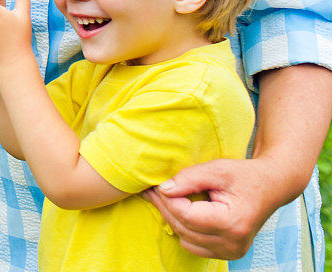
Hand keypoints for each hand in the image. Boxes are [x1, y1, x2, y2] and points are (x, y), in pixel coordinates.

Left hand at [143, 158, 281, 258]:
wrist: (271, 187)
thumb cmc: (245, 175)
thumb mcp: (217, 169)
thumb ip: (189, 178)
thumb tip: (163, 188)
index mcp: (232, 222)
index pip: (186, 215)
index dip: (167, 199)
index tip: (156, 184)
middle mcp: (232, 243)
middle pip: (184, 228)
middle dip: (165, 207)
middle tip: (151, 190)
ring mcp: (232, 252)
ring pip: (186, 239)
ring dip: (173, 219)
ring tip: (163, 198)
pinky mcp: (229, 253)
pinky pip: (195, 245)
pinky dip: (185, 229)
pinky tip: (180, 210)